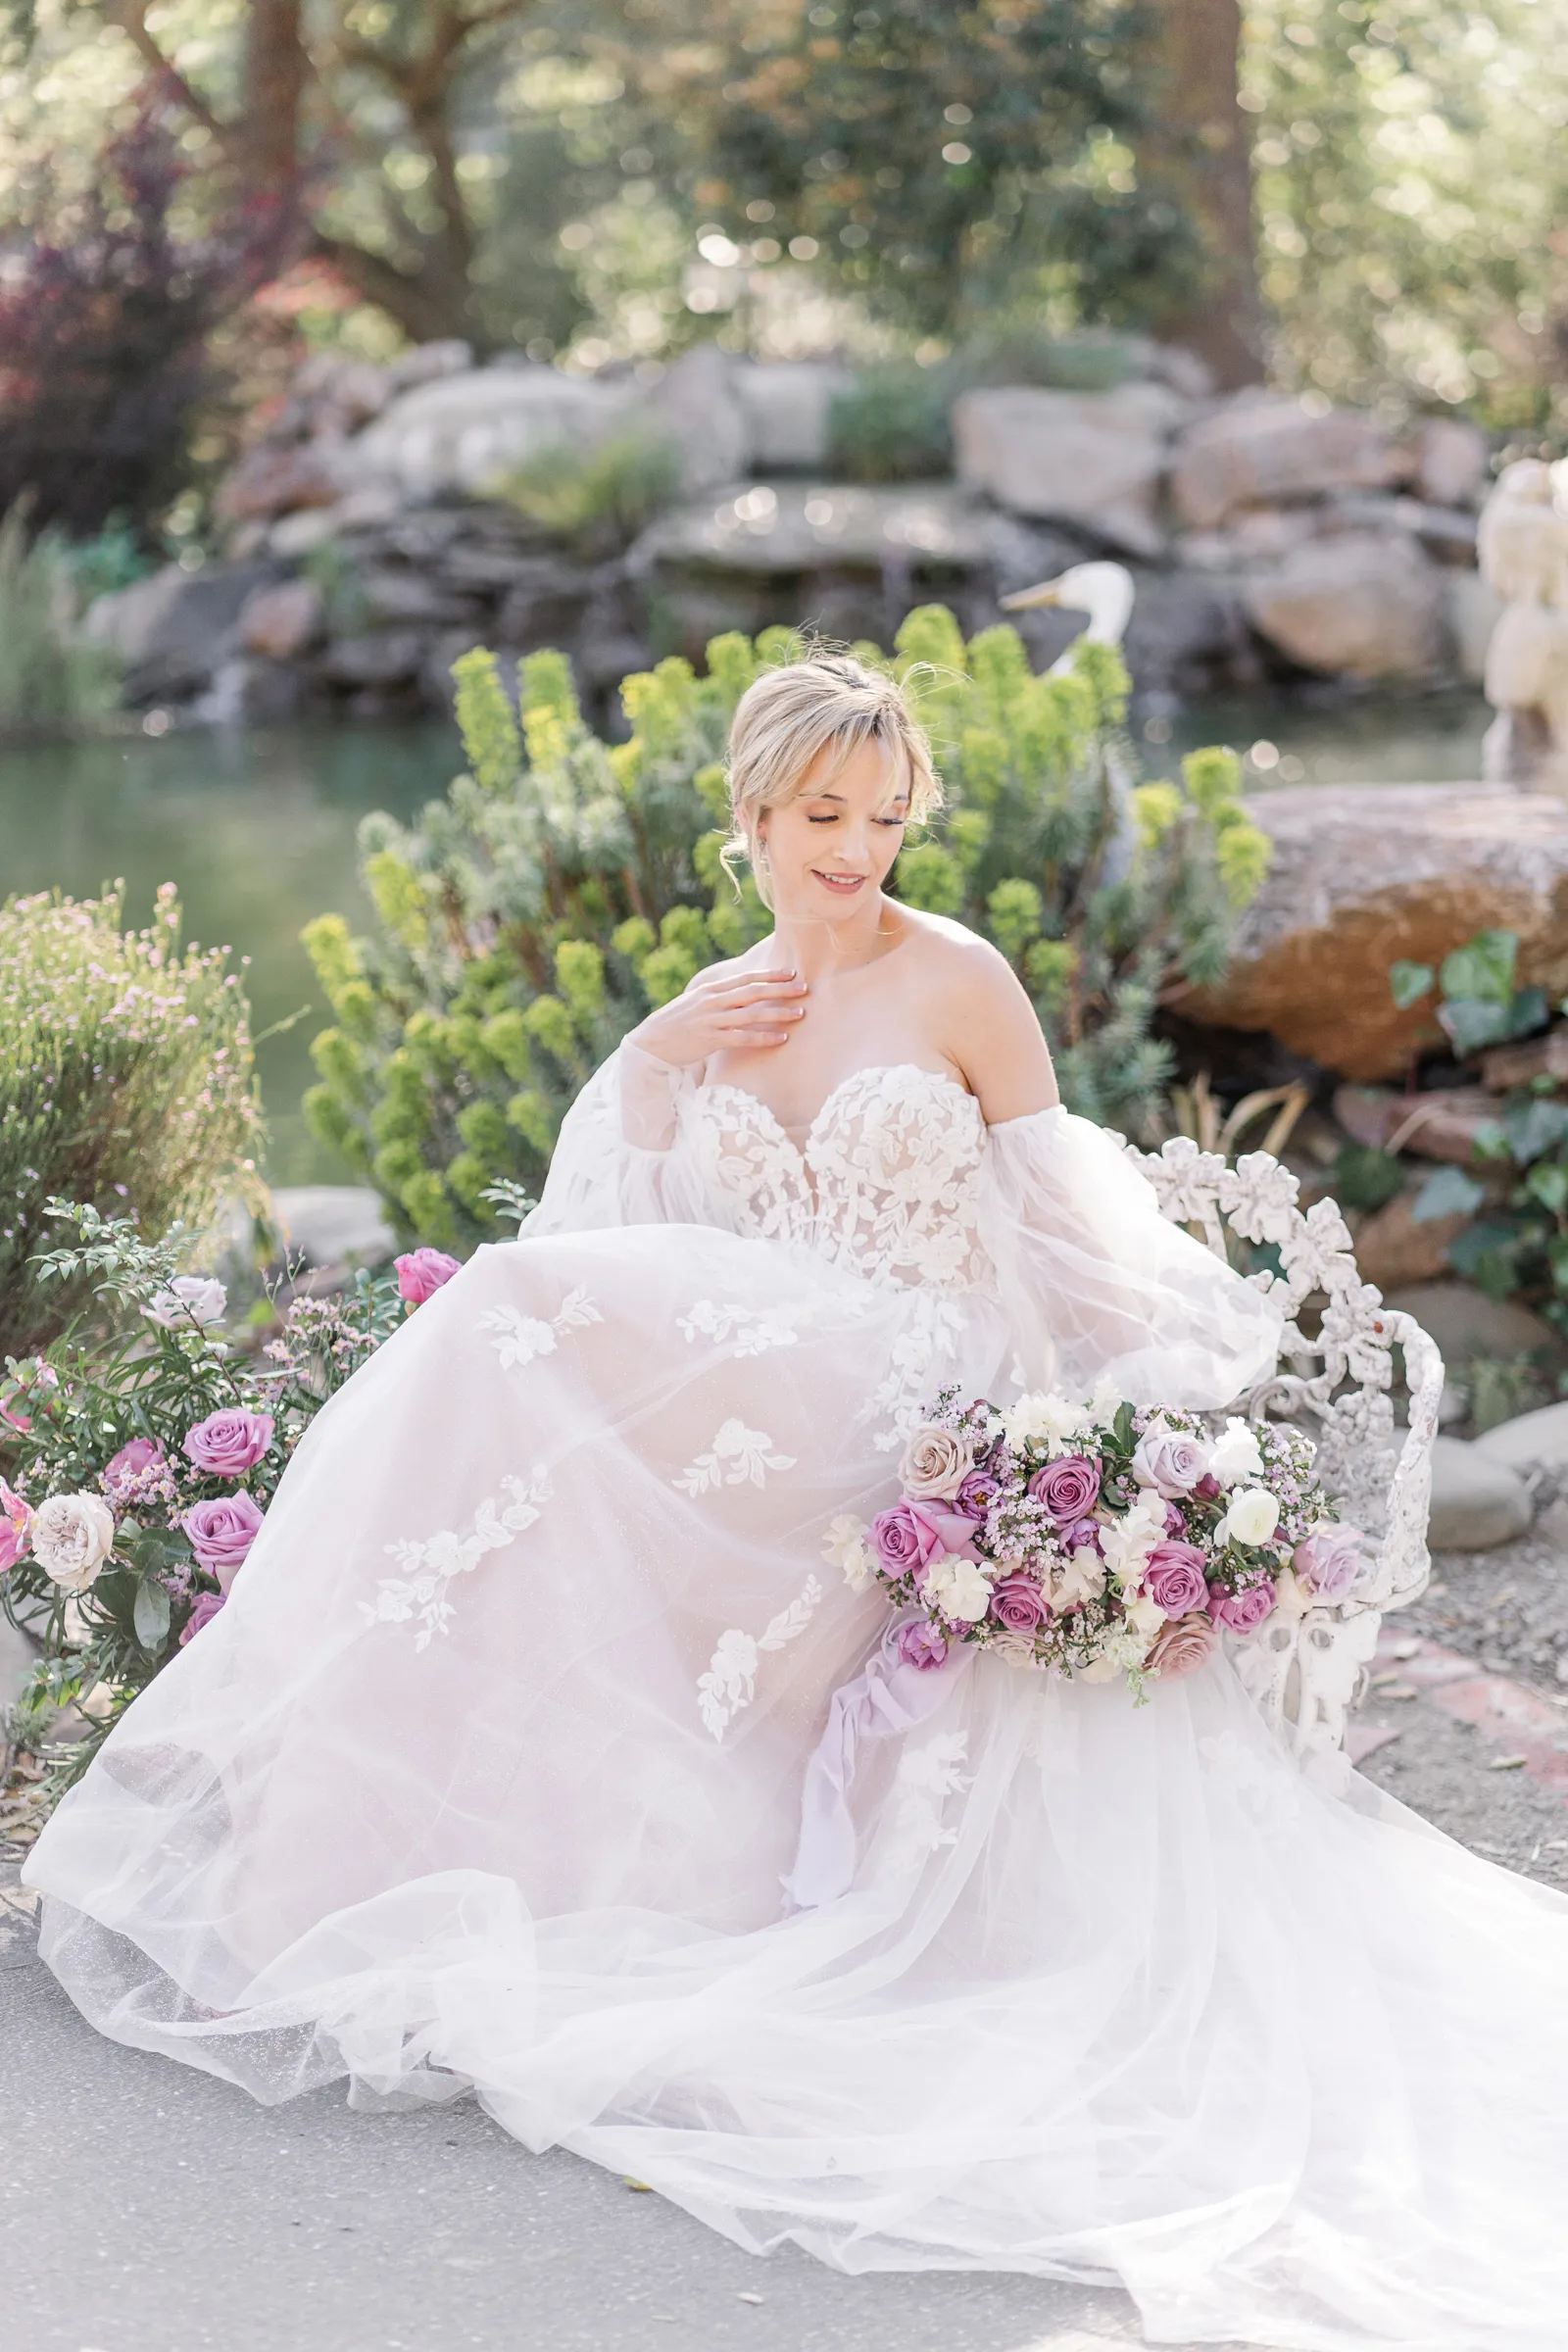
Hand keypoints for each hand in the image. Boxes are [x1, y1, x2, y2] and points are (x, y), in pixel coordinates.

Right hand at [628, 965, 808, 1069]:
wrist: (651, 1043)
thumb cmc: (676, 1024)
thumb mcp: (695, 1003)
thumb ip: (716, 997)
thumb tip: (738, 993)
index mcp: (710, 990)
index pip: (745, 978)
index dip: (770, 974)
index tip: (791, 972)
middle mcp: (713, 1001)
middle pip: (753, 992)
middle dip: (781, 989)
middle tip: (805, 988)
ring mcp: (712, 1020)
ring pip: (752, 1014)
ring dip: (778, 1013)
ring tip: (800, 1013)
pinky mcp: (711, 1040)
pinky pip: (743, 1038)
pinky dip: (764, 1037)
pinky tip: (781, 1038)